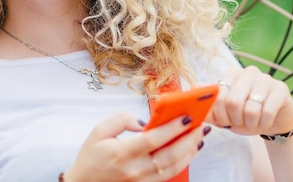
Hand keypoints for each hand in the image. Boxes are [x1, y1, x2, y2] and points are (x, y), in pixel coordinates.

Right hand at [63, 111, 207, 181]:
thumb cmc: (91, 157)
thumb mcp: (98, 131)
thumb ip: (121, 119)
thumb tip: (143, 122)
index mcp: (121, 153)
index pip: (153, 140)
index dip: (172, 128)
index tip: (187, 118)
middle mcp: (134, 170)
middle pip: (169, 156)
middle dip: (189, 140)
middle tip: (201, 127)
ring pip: (173, 168)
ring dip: (189, 153)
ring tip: (199, 138)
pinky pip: (168, 176)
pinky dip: (181, 163)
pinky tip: (188, 152)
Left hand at [208, 66, 292, 136]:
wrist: (275, 119)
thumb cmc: (246, 116)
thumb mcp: (226, 115)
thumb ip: (211, 112)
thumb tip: (195, 110)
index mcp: (232, 75)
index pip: (218, 95)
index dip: (219, 114)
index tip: (224, 122)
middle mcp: (248, 72)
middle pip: (232, 102)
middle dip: (234, 120)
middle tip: (239, 123)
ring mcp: (266, 79)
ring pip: (251, 108)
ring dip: (250, 123)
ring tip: (253, 122)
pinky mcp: (280, 89)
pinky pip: (267, 112)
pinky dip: (264, 123)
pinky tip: (265, 122)